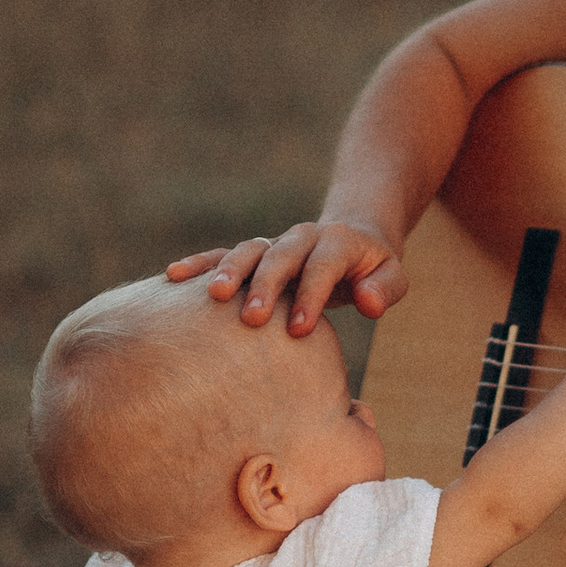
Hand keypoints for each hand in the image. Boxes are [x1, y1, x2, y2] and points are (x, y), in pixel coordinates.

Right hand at [165, 220, 407, 336]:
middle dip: (265, 285)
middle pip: (281, 256)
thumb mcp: (392, 277)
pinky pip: (223, 254)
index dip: (312, 294)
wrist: (352, 239)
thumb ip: (385, 289)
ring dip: (230, 271)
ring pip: (249, 250)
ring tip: (213, 296)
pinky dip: (200, 262)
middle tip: (252, 318)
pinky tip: (173, 276)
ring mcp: (274, 243)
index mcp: (338, 242)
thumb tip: (367, 302)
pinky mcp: (254, 253)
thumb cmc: (373, 270)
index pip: (323, 265)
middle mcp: (302, 237)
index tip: (299, 329)